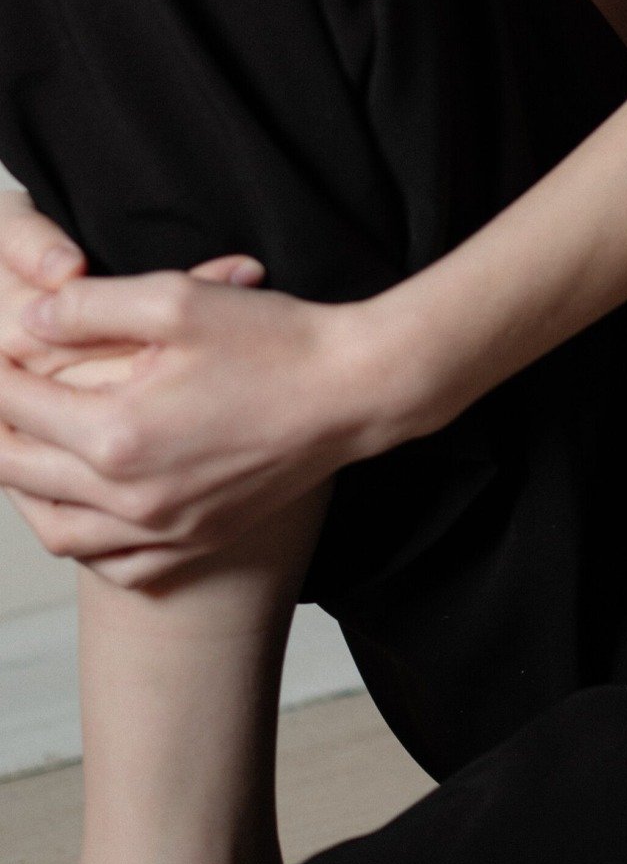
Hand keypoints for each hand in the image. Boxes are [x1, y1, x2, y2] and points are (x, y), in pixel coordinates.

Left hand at [0, 233, 382, 592]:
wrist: (355, 390)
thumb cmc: (275, 340)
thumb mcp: (178, 299)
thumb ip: (90, 306)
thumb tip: (27, 321)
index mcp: (116, 433)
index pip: (16, 404)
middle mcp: (129, 496)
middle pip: (19, 470)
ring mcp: (162, 529)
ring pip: (54, 530)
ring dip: (23, 490)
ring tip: (19, 452)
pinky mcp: (194, 542)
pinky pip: (111, 564)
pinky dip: (79, 539)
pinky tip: (81, 507)